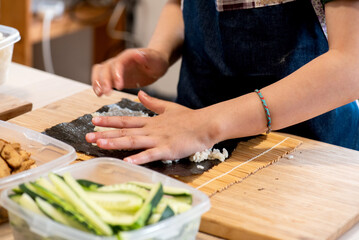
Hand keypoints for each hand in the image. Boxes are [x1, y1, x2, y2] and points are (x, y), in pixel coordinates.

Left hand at [85, 91, 220, 163]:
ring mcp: (158, 140)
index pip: (126, 120)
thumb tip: (140, 94)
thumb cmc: (189, 118)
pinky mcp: (167, 149)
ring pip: (133, 141)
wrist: (205, 124)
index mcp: (150, 121)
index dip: (109, 121)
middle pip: (124, 132)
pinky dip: (138, 158)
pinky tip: (127, 161)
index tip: (94, 120)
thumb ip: (152, 103)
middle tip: (87, 136)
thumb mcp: (169, 107)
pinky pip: (150, 154)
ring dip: (116, 143)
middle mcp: (150, 130)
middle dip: (105, 134)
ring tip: (100, 144)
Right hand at [91, 48, 168, 95]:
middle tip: (107, 93)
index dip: (116, 74)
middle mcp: (119, 60)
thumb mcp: (156, 59)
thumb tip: (138, 54)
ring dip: (97, 82)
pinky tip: (99, 94)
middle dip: (105, 80)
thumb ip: (148, 56)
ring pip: (100, 71)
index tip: (119, 86)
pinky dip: (98, 85)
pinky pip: (101, 77)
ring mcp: (115, 67)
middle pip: (106, 68)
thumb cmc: (156, 61)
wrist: (155, 64)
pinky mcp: (114, 75)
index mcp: (129, 56)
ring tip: (100, 93)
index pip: (118, 63)